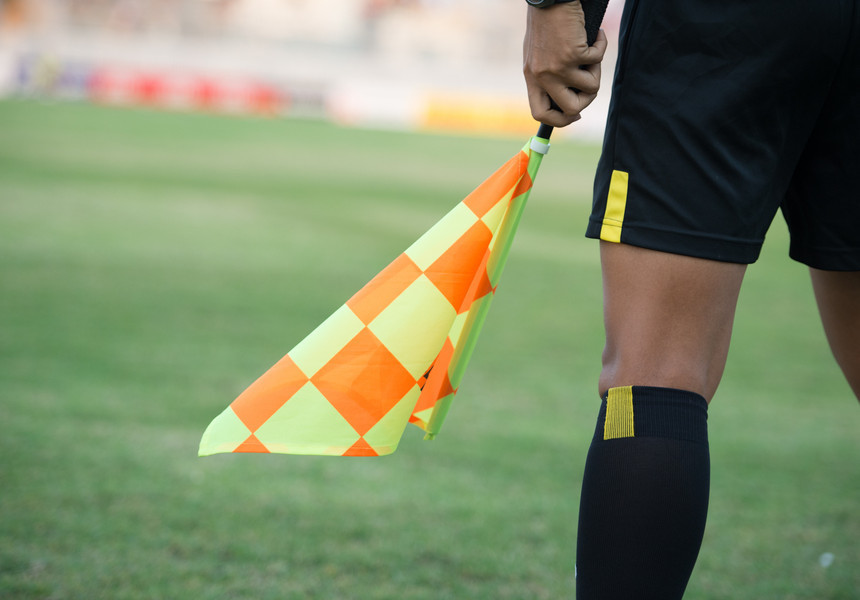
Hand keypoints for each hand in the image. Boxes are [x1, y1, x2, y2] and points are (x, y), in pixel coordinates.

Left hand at [523, 2, 607, 126]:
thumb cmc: (547, 22)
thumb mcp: (540, 55)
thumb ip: (548, 76)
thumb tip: (567, 98)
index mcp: (532, 78)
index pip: (540, 114)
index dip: (560, 120)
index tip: (575, 114)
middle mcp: (542, 76)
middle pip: (569, 110)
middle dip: (586, 102)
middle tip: (590, 84)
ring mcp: (557, 67)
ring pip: (590, 88)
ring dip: (597, 71)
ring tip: (592, 53)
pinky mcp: (573, 54)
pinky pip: (598, 60)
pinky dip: (601, 46)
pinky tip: (596, 35)